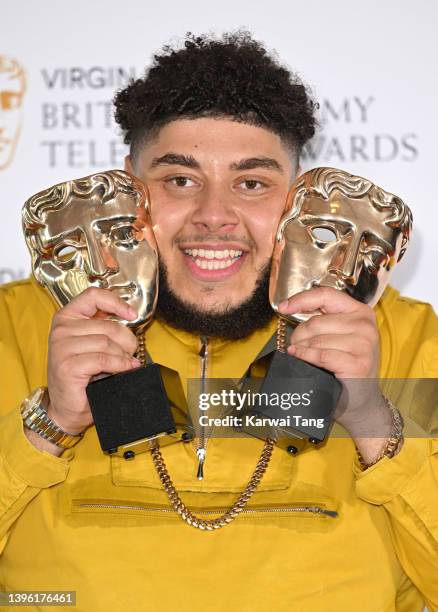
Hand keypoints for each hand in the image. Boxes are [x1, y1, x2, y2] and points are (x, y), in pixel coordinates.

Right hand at [47, 287, 139, 435]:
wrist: (68, 408)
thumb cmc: (84, 376)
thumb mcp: (93, 344)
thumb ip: (104, 327)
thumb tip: (130, 318)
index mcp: (67, 317)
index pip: (93, 295)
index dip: (117, 303)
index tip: (132, 315)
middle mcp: (61, 329)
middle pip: (108, 325)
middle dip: (127, 340)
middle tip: (131, 353)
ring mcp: (61, 347)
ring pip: (107, 342)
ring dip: (123, 355)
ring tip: (125, 364)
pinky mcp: (67, 365)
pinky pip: (104, 359)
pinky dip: (120, 365)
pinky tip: (125, 369)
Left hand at [278, 287, 392, 458]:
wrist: (360, 401)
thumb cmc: (344, 368)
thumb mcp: (337, 336)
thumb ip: (322, 320)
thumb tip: (290, 309)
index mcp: (360, 311)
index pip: (325, 295)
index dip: (300, 299)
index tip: (284, 307)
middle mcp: (365, 325)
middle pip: (316, 322)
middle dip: (299, 336)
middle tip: (296, 347)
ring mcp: (364, 344)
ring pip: (316, 340)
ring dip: (302, 349)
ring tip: (303, 357)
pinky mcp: (358, 363)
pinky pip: (321, 355)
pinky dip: (306, 358)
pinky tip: (301, 359)